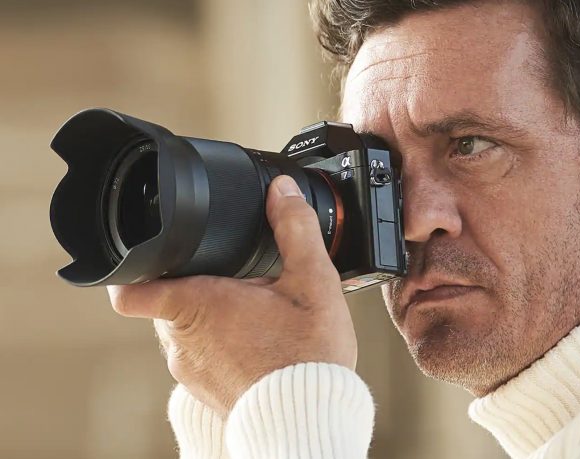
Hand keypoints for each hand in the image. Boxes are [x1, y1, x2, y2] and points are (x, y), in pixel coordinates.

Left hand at [107, 175, 355, 417]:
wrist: (309, 418)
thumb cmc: (306, 356)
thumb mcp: (312, 281)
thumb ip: (295, 229)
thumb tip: (282, 191)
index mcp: (198, 304)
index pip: (132, 286)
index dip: (134, 267)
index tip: (147, 257)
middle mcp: (183, 342)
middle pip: (167, 300)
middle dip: (196, 286)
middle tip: (237, 284)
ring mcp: (189, 371)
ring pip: (183, 330)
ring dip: (208, 318)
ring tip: (252, 317)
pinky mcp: (202, 393)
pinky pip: (199, 358)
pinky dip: (219, 347)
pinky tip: (255, 346)